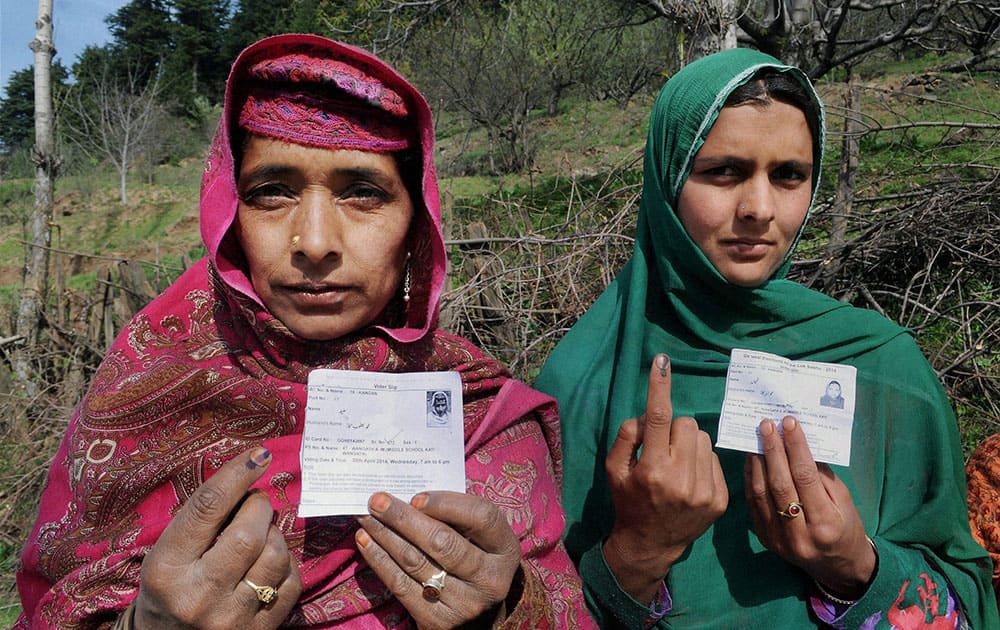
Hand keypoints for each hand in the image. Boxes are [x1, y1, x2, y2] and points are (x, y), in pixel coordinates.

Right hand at [133, 447, 301, 628]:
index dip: (236, 476)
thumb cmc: (168, 587)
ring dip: (275, 535)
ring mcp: (230, 619)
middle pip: (248, 535)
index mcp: (167, 569)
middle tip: (255, 505)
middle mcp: (198, 597)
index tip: (258, 455)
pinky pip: (290, 583)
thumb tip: (251, 471)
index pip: (206, 509)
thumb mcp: (168, 552)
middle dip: (260, 508)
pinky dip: (285, 564)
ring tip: (260, 536)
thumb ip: (203, 518)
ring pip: (275, 556)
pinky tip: (268, 564)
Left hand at [356, 491, 520, 628]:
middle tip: (377, 501)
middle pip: (443, 542)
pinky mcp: (438, 621)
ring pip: (416, 562)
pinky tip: (366, 541)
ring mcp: (465, 604)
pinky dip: (379, 560)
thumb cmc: (474, 560)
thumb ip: (457, 518)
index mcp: (505, 550)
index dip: (447, 503)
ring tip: (366, 517)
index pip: (482, 516)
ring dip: (385, 536)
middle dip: (404, 518)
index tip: (416, 496)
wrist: (477, 618)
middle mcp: (490, 579)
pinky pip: (401, 585)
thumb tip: (409, 497)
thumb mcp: (480, 539)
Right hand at [603, 354, 728, 602]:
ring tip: (677, 463)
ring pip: (703, 438)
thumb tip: (648, 414)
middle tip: (663, 447)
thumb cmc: (628, 501)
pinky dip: (701, 461)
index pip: (657, 418)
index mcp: (651, 469)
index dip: (659, 386)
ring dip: (689, 443)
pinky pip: (714, 458)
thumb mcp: (614, 469)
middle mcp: (680, 479)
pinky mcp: (721, 499)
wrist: (652, 543)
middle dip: (673, 428)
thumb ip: (627, 435)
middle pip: (686, 423)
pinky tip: (690, 478)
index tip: (662, 361)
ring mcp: (704, 490)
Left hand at [745, 417, 875, 598]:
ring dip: (757, 461)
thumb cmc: (846, 527)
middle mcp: (800, 534)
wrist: (838, 567)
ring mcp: (779, 539)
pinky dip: (751, 478)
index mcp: (826, 524)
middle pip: (780, 483)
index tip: (789, 423)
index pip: (805, 477)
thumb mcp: (844, 500)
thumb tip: (798, 443)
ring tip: (758, 437)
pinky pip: (754, 504)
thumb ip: (821, 475)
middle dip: (773, 450)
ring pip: (762, 493)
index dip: (795, 448)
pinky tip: (752, 460)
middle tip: (767, 425)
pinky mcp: (765, 539)